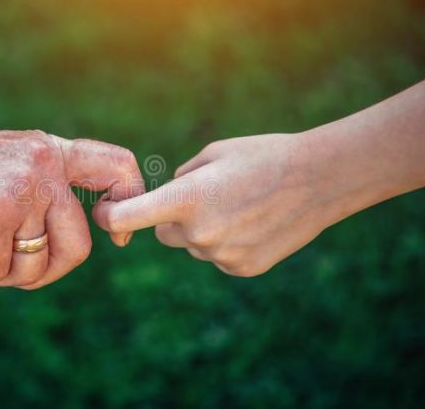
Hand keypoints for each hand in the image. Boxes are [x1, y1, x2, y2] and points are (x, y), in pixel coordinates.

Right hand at [0, 113, 144, 288]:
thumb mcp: (5, 167)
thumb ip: (39, 197)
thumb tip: (61, 256)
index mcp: (52, 152)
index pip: (118, 166)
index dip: (128, 205)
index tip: (115, 237)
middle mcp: (46, 167)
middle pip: (79, 248)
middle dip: (43, 274)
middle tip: (4, 267)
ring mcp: (23, 188)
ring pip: (33, 267)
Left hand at [94, 133, 336, 276]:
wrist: (320, 179)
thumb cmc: (262, 156)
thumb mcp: (212, 154)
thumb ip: (178, 180)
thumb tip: (160, 200)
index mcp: (186, 199)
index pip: (125, 219)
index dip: (107, 216)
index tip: (104, 211)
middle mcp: (199, 234)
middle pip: (161, 233)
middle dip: (170, 218)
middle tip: (204, 198)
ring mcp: (222, 256)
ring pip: (192, 245)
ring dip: (201, 230)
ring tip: (239, 206)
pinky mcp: (242, 268)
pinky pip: (217, 256)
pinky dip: (226, 243)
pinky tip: (253, 223)